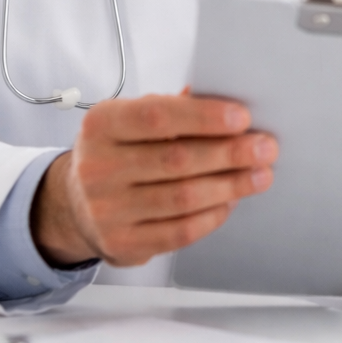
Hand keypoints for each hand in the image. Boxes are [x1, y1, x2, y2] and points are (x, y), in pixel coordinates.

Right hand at [32, 92, 276, 267]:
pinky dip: (212, 216)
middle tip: (265, 148)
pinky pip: (179, 232)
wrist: (76, 204)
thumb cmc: (119, 152)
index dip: (203, 117)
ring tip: (259, 175)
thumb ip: (173, 109)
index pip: (156, 116)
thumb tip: (224, 99)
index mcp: (101, 125)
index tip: (241, 118)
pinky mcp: (122, 243)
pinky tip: (230, 201)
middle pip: (177, 160)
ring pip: (183, 198)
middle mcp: (97, 168)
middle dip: (230, 153)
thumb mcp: (132, 120)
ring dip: (230, 186)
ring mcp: (106, 210)